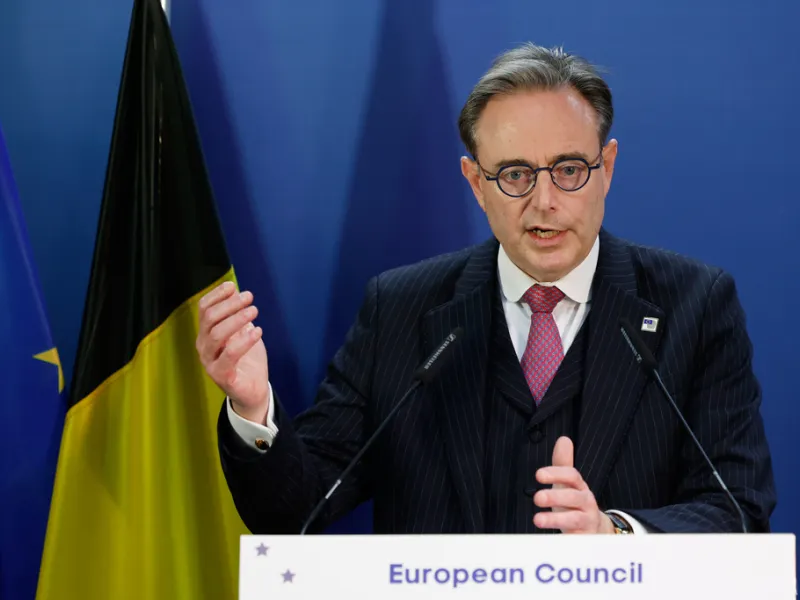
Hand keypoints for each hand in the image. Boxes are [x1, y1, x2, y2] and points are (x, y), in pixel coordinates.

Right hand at [196, 281, 270, 423]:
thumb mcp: (243, 332)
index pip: (204, 309)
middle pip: (210, 319)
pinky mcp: (222, 376)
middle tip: (249, 297)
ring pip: (217, 335)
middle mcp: (204, 346)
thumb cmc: (247, 360)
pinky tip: (257, 331)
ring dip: (236, 319)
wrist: (253, 391)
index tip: (233, 286)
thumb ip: (238, 315)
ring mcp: (210, 362)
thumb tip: (236, 290)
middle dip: (230, 304)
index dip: (217, 295)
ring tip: (254, 311)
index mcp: (206, 333)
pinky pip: (230, 354)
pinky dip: (244, 340)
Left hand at [532, 436, 614, 533]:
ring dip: (555, 520)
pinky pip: (575, 540)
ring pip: (574, 519)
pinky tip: (549, 539)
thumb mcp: (568, 484)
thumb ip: (563, 463)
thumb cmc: (575, 504)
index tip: (539, 475)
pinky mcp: (584, 539)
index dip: (556, 473)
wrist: (596, 530)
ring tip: (537, 520)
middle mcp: (585, 502)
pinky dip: (565, 540)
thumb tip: (563, 439)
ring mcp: (586, 521)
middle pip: (573, 497)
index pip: (572, 476)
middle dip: (555, 497)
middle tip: (537, 497)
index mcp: (579, 487)